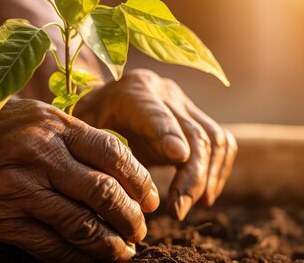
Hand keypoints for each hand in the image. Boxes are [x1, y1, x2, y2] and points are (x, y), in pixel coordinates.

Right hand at [0, 94, 159, 262]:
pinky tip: (89, 259)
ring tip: (124, 250)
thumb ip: (64, 133)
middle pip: (105, 191)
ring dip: (110, 242)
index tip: (151, 196)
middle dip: (132, 216)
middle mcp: (41, 153)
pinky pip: (49, 244)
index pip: (114, 153)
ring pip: (82, 223)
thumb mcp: (23, 113)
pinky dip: (76, 255)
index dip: (140, 179)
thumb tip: (105, 159)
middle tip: (141, 228)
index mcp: (51, 123)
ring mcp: (20, 187)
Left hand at [74, 69, 237, 220]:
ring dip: (207, 178)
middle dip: (191, 176)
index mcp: (131, 91)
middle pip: (192, 132)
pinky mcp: (196, 116)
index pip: (153, 112)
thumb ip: (93, 148)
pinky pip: (221, 142)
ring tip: (189, 207)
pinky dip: (218, 171)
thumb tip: (105, 184)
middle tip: (177, 211)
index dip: (166, 132)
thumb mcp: (82, 130)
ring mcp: (183, 102)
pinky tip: (203, 196)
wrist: (99, 102)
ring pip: (213, 139)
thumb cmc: (86, 123)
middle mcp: (163, 92)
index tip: (177, 156)